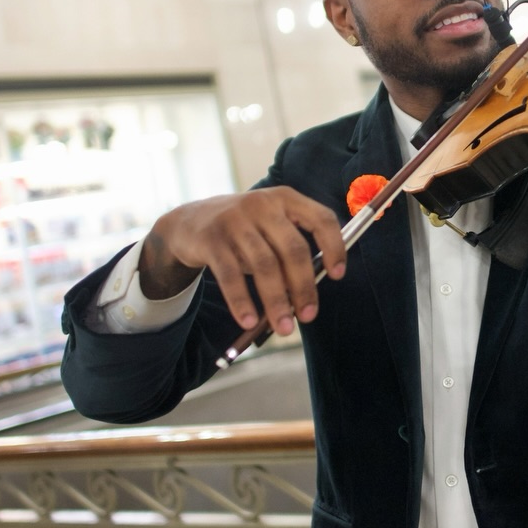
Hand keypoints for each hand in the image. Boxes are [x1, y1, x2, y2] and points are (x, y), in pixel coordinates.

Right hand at [139, 188, 347, 335]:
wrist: (190, 221)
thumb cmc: (245, 230)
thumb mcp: (272, 226)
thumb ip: (293, 249)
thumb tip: (309, 294)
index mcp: (287, 199)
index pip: (322, 219)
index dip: (334, 247)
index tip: (337, 275)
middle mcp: (263, 205)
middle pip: (293, 250)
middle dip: (304, 287)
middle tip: (309, 316)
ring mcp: (235, 220)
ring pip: (264, 266)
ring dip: (276, 301)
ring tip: (283, 328)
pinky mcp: (211, 239)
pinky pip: (230, 276)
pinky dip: (242, 301)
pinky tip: (249, 321)